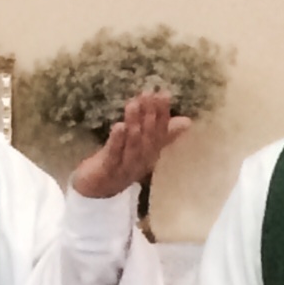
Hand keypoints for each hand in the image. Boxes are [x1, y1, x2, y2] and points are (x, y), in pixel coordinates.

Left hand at [69, 90, 192, 199]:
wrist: (96, 192)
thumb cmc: (120, 164)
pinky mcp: (107, 171)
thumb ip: (163, 135)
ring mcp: (125, 168)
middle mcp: (141, 162)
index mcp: (151, 155)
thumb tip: (187, 121)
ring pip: (133, 146)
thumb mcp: (142, 148)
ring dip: (135, 124)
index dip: (163, 114)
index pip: (160, 132)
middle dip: (149, 115)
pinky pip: (113, 155)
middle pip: (148, 138)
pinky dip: (117, 141)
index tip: (164, 93)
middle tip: (149, 93)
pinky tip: (118, 126)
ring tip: (134, 104)